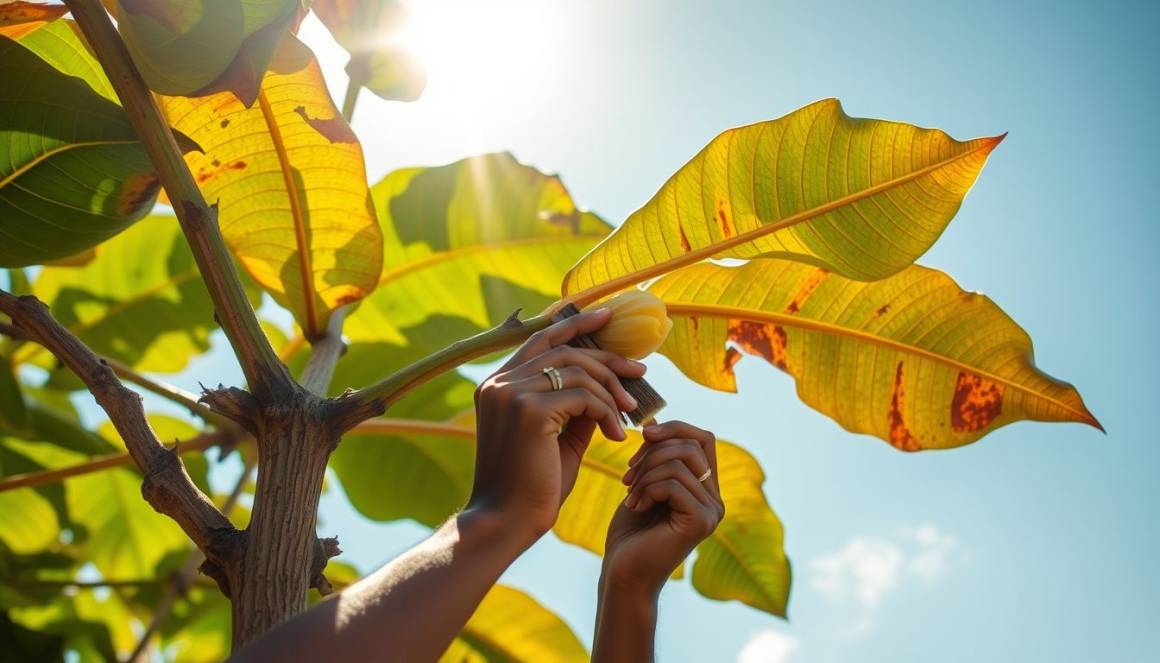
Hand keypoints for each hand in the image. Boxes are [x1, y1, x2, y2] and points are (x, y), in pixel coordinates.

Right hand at [467, 307, 646, 543]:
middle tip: (640, 374)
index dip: (577, 323)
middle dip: (608, 360)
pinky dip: (606, 410)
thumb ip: (577, 406)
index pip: (541, 338)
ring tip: (628, 418)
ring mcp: (510, 393)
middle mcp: (499, 382)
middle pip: (566, 349)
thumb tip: (607, 381)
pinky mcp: (528, 410)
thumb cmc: (532, 486)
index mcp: (498, 385)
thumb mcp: (559, 437)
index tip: (609, 317)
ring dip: (611, 392)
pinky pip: (582, 395)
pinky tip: (615, 435)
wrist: (507, 523)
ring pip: (577, 370)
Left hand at [602, 421, 723, 596]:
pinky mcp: (701, 522)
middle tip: (628, 475)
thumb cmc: (630, 531)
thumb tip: (654, 421)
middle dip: (652, 452)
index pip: (702, 438)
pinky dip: (648, 489)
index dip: (673, 427)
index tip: (642, 434)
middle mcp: (716, 500)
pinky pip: (674, 483)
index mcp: (706, 488)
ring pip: (680, 462)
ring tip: (630, 494)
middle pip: (692, 445)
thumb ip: (656, 456)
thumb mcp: (643, 484)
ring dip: (645, 473)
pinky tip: (636, 507)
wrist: (623, 572)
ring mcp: (712, 512)